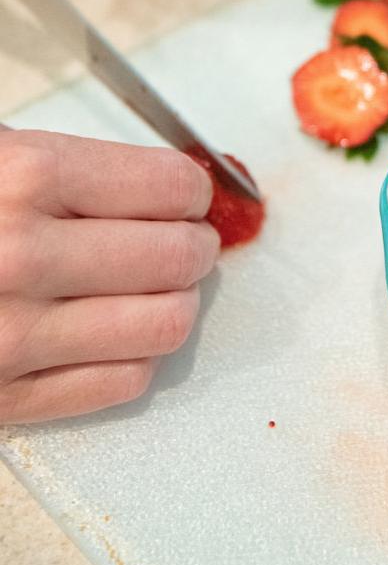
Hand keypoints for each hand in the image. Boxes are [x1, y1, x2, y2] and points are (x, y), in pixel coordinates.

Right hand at [0, 129, 219, 422]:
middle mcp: (24, 256)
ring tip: (155, 285)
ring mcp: (12, 336)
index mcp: (25, 176)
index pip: (169, 188)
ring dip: (174, 301)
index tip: (186, 194)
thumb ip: (67, 163)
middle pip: (179, 258)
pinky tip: (111, 331)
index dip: (190, 190)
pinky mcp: (1, 400)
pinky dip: (135, 355)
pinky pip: (121, 384)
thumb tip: (169, 183)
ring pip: (164, 326)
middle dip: (192, 244)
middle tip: (181, 239)